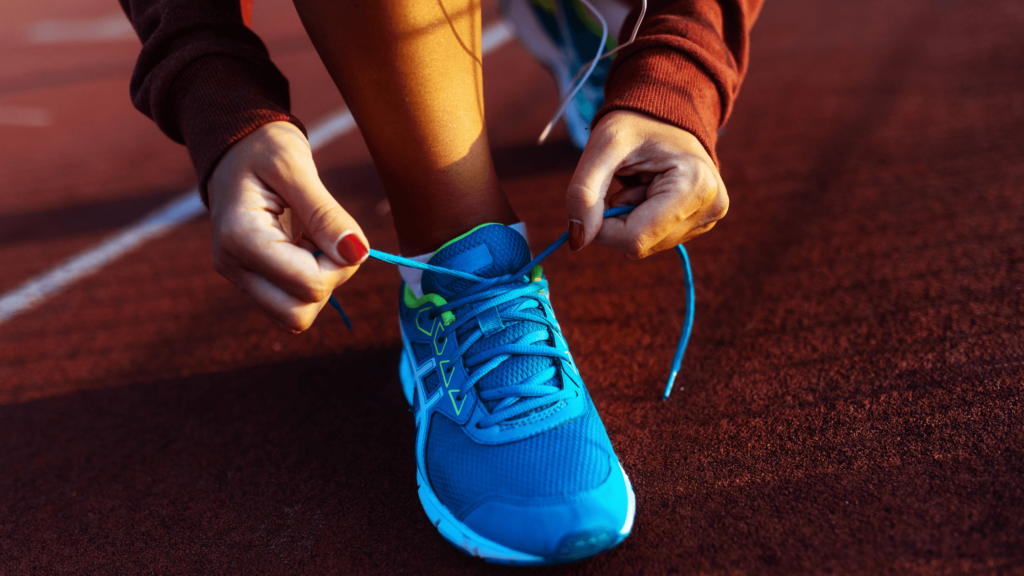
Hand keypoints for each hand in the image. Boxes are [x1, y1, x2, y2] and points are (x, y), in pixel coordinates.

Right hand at [207, 121, 368, 332]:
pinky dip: (307, 283)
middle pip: (298, 315)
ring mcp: (238, 277)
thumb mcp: (296, 166)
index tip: (339, 229)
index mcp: (239, 237)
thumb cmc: (264, 148)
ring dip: (318, 283)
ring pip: (294, 317)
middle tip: (326, 238)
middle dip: (328, 281)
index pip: (308, 286)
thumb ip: (326, 213)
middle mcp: (232, 266)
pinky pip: (289, 304)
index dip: (339, 265)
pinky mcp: (249, 280)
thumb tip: (357, 253)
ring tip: (311, 238)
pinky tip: (303, 246)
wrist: (235, 147)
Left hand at [566, 110, 728, 257]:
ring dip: (629, 218)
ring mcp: (709, 218)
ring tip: (641, 182)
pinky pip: (654, 240)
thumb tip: (577, 241)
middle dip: (619, 220)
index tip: (598, 199)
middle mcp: (712, 207)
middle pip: (640, 246)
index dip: (602, 227)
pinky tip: (649, 191)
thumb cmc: (636, 123)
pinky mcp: (701, 223)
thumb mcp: (603, 146)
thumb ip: (583, 192)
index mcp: (696, 185)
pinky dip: (641, 219)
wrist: (664, 113)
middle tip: (626, 182)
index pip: (635, 239)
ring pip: (646, 246)